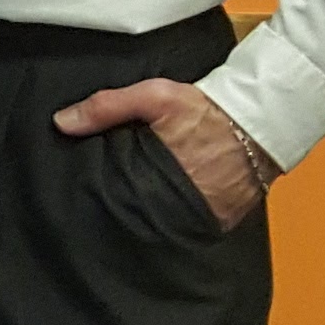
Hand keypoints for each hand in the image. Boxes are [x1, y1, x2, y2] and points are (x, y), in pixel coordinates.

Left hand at [50, 78, 269, 229]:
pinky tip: (166, 212)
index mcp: (154, 178)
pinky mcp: (219, 223)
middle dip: (123, 211)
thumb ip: (107, 107)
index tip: (84, 198)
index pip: (116, 201)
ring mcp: (200, 218)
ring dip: (151, 218)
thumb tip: (60, 123)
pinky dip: (179, 220)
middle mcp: (176, 205)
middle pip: (137, 217)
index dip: (100, 199)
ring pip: (162, 226)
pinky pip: (190, 227)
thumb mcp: (155, 97)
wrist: (263, 121)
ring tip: (134, 212)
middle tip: (102, 209)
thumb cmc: (206, 109)